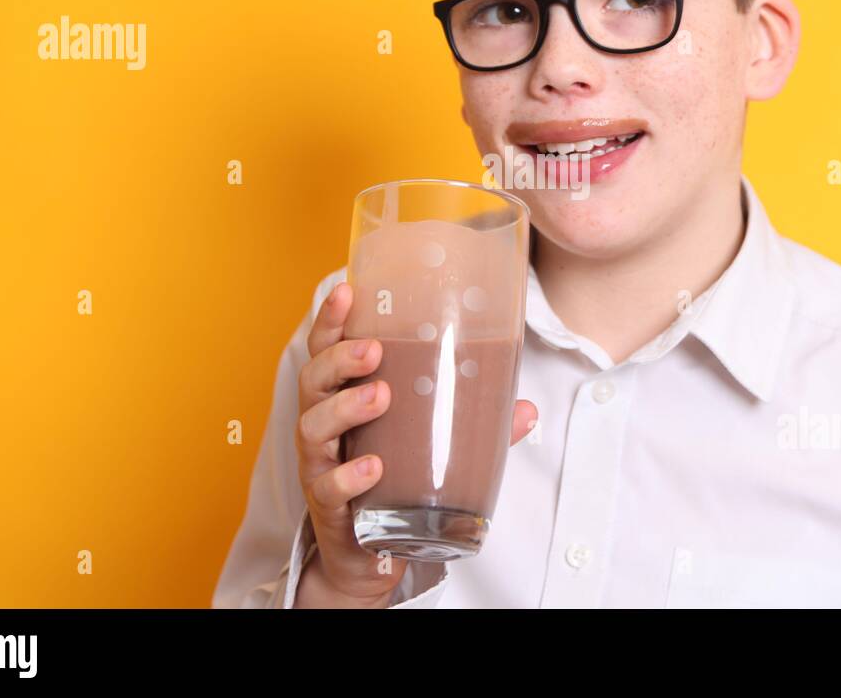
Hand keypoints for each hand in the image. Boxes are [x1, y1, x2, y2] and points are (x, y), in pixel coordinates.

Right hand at [294, 281, 538, 606]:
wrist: (368, 553)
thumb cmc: (392, 477)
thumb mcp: (429, 443)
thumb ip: (475, 424)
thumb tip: (527, 409)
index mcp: (343, 397)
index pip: (327, 349)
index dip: (331, 319)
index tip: (346, 288)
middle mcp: (323, 426)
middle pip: (313, 380)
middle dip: (340, 358)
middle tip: (375, 349)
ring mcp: (320, 465)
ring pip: (313, 427)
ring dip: (345, 407)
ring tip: (380, 396)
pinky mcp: (327, 507)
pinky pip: (329, 487)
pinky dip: (349, 475)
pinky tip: (374, 467)